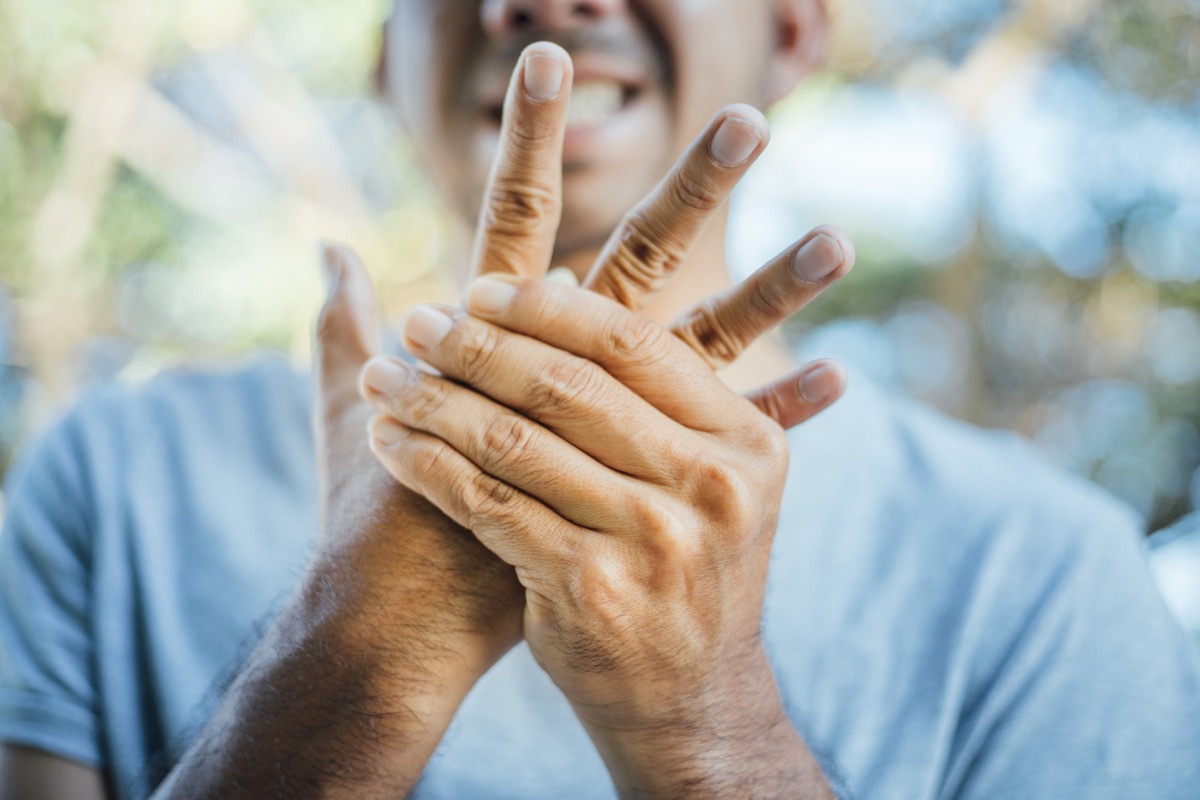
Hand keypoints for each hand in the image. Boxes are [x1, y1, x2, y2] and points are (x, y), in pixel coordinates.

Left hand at [360, 225, 851, 796]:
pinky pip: (488, 503)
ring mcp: (651, 539)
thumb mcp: (714, 483)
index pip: (629, 344)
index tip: (478, 290)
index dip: (543, 309)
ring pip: (515, 440)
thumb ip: (661, 396)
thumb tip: (560, 283)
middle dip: (475, 345)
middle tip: (417, 321)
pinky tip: (391, 443)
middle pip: (565, 385)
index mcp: (744, 440)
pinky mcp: (589, 588)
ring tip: (384, 377)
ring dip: (434, 401)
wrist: (691, 700)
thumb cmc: (687, 570)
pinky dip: (428, 465)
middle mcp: (708, 485)